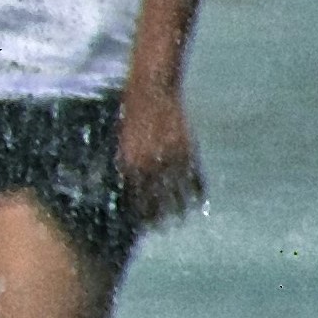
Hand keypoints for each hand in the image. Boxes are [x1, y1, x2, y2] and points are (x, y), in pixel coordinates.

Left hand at [117, 89, 203, 229]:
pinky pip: (195, 175)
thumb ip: (124, 163)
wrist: (151, 89)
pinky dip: (196, 191)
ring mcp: (171, 156)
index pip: (134, 197)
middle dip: (158, 215)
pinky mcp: (188, 148)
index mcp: (129, 162)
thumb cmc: (130, 114)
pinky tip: (197, 201)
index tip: (140, 224)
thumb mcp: (120, 140)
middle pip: (156, 199)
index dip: (138, 212)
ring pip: (177, 191)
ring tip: (179, 220)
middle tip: (160, 228)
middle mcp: (150, 162)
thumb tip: (125, 187)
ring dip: (179, 208)